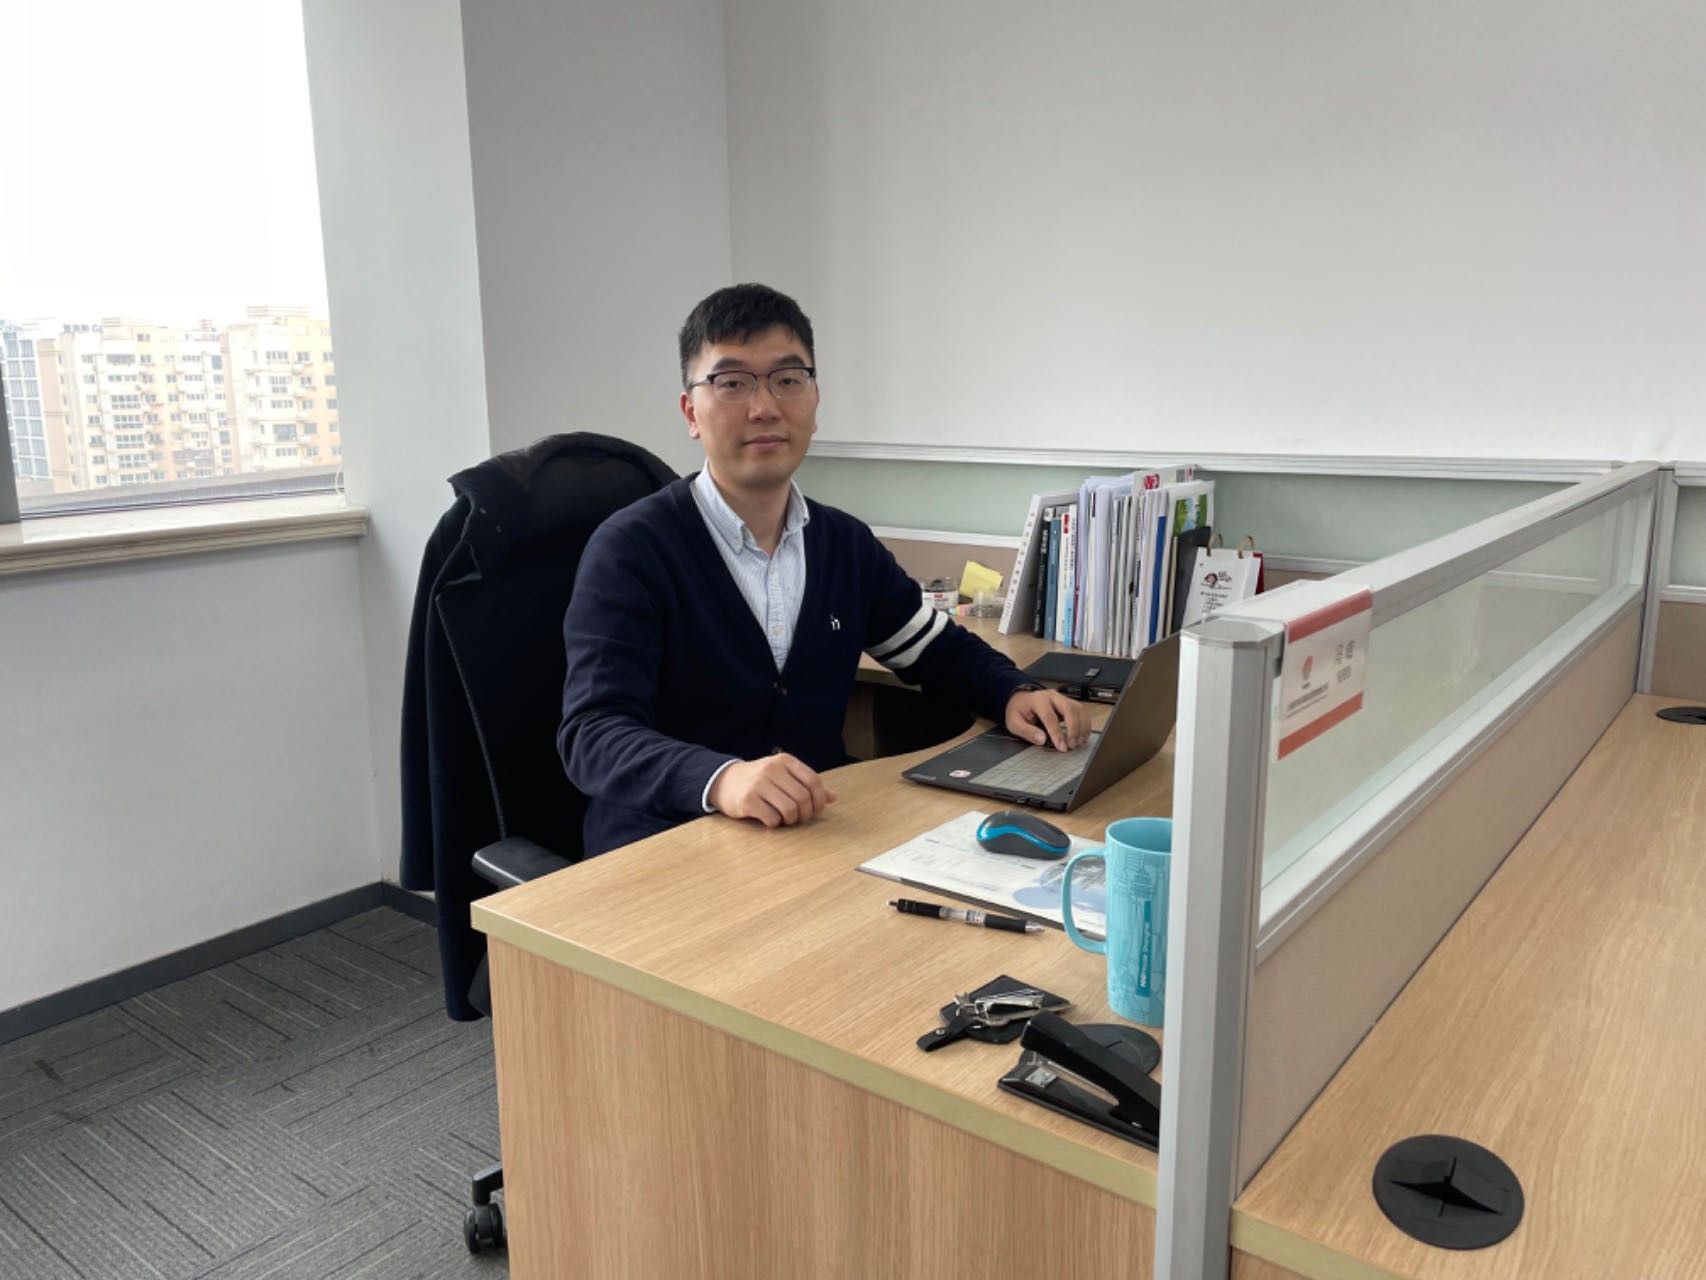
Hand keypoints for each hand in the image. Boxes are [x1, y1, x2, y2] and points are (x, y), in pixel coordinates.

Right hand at [709, 754, 837, 827]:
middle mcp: (772, 769)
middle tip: (799, 818)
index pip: (813, 780)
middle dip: (805, 814)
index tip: (816, 810)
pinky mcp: (747, 800)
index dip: (819, 799)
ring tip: (785, 819)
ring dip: (791, 820)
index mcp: (784, 761)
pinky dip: (775, 824)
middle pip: (803, 798)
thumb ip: (807, 785)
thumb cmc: (759, 781)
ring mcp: (758, 784)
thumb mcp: (783, 776)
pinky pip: (772, 819)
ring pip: (790, 809)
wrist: (723, 781)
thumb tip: (833, 798)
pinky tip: (770, 819)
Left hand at [1005, 688, 1090, 751]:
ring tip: (1078, 743)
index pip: (1050, 717)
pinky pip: (1082, 712)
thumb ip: (1027, 731)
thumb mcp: (1014, 722)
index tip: (1062, 747)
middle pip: (1070, 709)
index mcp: (1038, 700)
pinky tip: (1082, 736)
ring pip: (1079, 710)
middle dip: (1074, 729)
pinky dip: (1085, 725)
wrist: (1022, 700)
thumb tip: (1042, 739)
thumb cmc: (1019, 711)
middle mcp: (1052, 696)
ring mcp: (1063, 698)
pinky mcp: (1069, 703)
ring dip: (1082, 728)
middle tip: (1072, 745)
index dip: (1057, 734)